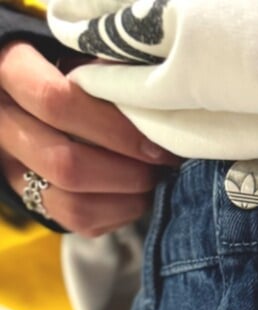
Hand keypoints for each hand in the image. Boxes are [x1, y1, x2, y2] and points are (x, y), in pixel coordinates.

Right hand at [0, 39, 183, 235]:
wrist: (34, 99)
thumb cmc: (69, 71)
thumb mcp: (79, 57)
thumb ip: (105, 73)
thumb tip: (152, 102)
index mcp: (10, 76)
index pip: (55, 102)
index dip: (112, 128)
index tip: (155, 141)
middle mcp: (5, 128)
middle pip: (66, 163)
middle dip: (126, 171)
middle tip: (161, 164)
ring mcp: (16, 170)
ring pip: (72, 203)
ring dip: (125, 198)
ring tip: (153, 180)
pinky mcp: (35, 201)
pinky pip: (80, 223)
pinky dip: (119, 214)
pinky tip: (137, 195)